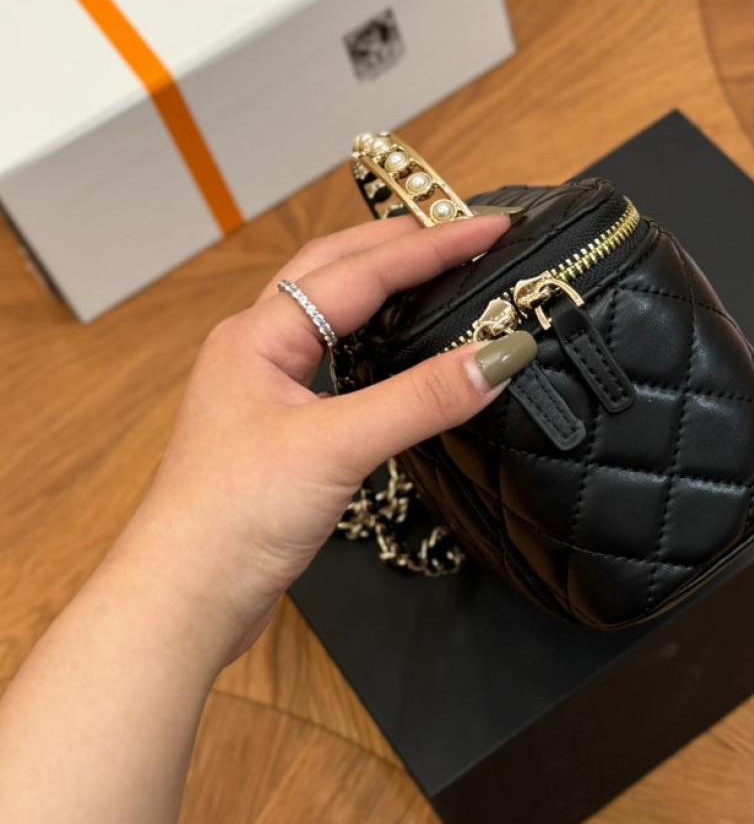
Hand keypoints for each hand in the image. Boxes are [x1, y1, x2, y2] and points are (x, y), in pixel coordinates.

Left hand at [118, 212, 535, 662]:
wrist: (185, 597)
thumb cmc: (233, 516)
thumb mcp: (336, 446)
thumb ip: (420, 399)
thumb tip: (498, 356)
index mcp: (260, 333)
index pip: (362, 270)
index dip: (433, 245)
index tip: (492, 226)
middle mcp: (258, 346)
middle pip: (336, 269)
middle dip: (401, 244)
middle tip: (465, 233)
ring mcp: (265, 384)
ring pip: (330, 309)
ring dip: (382, 281)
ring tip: (435, 268)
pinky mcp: (280, 424)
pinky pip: (333, 356)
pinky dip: (373, 334)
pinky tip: (395, 345)